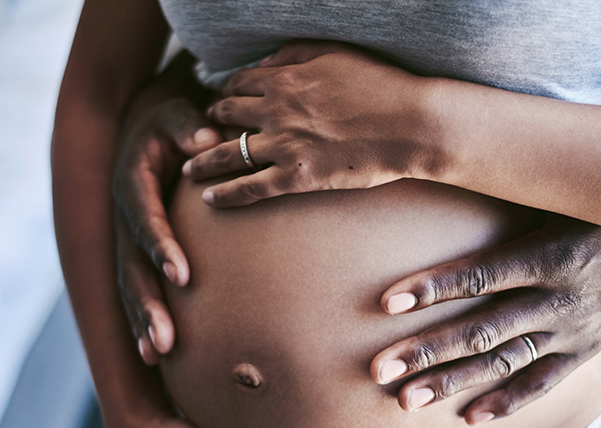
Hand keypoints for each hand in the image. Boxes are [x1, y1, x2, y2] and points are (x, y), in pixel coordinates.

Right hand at [113, 54, 221, 363]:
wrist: (145, 121)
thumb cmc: (171, 117)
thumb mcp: (177, 110)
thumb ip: (188, 123)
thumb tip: (204, 138)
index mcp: (133, 182)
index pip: (145, 218)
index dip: (160, 246)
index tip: (183, 276)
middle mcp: (124, 215)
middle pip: (131, 265)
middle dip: (148, 303)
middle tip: (167, 340)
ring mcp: (125, 236)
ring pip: (130, 284)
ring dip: (142, 320)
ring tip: (158, 355)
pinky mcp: (134, 249)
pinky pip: (136, 287)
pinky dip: (142, 318)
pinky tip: (154, 355)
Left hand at [184, 40, 445, 206]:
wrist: (410, 125)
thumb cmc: (382, 86)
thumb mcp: (337, 54)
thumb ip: (296, 53)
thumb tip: (264, 62)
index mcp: (286, 78)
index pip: (240, 83)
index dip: (226, 91)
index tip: (220, 99)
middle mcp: (277, 110)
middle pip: (227, 115)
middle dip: (210, 121)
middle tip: (201, 131)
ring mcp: (284, 145)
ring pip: (230, 152)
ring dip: (204, 160)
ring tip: (190, 168)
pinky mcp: (296, 177)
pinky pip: (250, 188)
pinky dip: (225, 194)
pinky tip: (208, 200)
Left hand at [369, 216, 600, 423]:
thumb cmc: (600, 209)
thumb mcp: (556, 202)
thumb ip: (505, 212)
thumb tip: (443, 184)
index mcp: (549, 254)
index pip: (480, 277)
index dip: (432, 289)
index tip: (385, 303)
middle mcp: (559, 298)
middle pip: (482, 330)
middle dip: (427, 351)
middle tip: (380, 368)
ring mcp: (574, 330)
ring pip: (504, 362)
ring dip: (453, 383)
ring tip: (406, 401)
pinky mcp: (586, 350)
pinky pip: (543, 383)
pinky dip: (507, 402)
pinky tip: (468, 419)